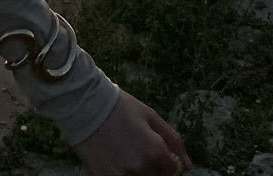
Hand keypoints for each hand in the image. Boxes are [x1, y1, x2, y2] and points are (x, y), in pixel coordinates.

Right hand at [73, 91, 190, 175]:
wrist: (83, 103)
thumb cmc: (119, 105)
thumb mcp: (149, 115)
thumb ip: (172, 140)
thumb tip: (188, 165)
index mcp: (155, 152)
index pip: (174, 171)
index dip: (169, 160)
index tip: (159, 151)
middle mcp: (141, 168)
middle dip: (155, 167)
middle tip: (140, 149)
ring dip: (139, 170)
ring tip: (127, 153)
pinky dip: (121, 172)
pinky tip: (115, 158)